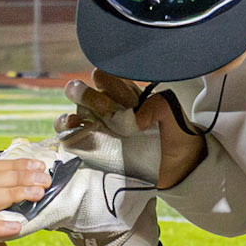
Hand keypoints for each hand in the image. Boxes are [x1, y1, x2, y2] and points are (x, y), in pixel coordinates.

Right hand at [63, 70, 203, 192]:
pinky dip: (67, 137)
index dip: (109, 83)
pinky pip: (70, 140)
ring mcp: (97, 129)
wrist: (179, 168)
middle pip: (81, 92)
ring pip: (71, 115)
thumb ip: (158, 106)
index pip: (105, 77)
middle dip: (87, 96)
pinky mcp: (92, 150)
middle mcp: (106, 109)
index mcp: (123, 94)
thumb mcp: (174, 116)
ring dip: (70, 117)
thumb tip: (135, 117)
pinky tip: (74, 136)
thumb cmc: (175, 136)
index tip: (125, 98)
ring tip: (78, 123)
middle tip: (107, 110)